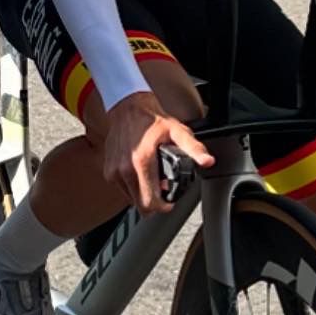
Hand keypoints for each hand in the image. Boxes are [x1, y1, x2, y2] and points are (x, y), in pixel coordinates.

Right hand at [102, 90, 213, 213]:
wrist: (127, 108)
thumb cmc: (152, 120)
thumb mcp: (177, 131)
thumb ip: (193, 148)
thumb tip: (207, 161)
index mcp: (142, 162)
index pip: (151, 202)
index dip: (164, 206)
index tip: (169, 200)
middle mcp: (124, 169)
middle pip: (141, 205)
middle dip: (154, 202)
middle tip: (163, 189)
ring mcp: (114, 171)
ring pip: (131, 199)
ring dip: (143, 194)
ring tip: (151, 179)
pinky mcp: (108, 171)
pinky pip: (123, 189)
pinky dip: (132, 186)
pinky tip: (139, 173)